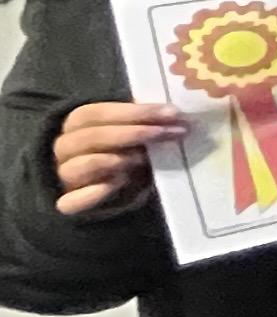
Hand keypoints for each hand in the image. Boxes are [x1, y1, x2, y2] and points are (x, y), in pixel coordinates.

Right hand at [47, 100, 182, 217]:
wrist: (114, 190)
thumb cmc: (126, 153)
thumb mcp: (133, 133)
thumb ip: (143, 122)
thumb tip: (171, 113)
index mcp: (78, 124)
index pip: (96, 113)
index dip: (133, 112)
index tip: (172, 113)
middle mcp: (65, 148)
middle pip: (89, 137)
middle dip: (133, 133)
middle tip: (167, 133)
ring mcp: (64, 176)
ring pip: (77, 166)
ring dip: (112, 161)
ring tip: (142, 159)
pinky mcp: (69, 204)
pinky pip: (70, 202)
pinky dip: (92, 194)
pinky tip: (117, 184)